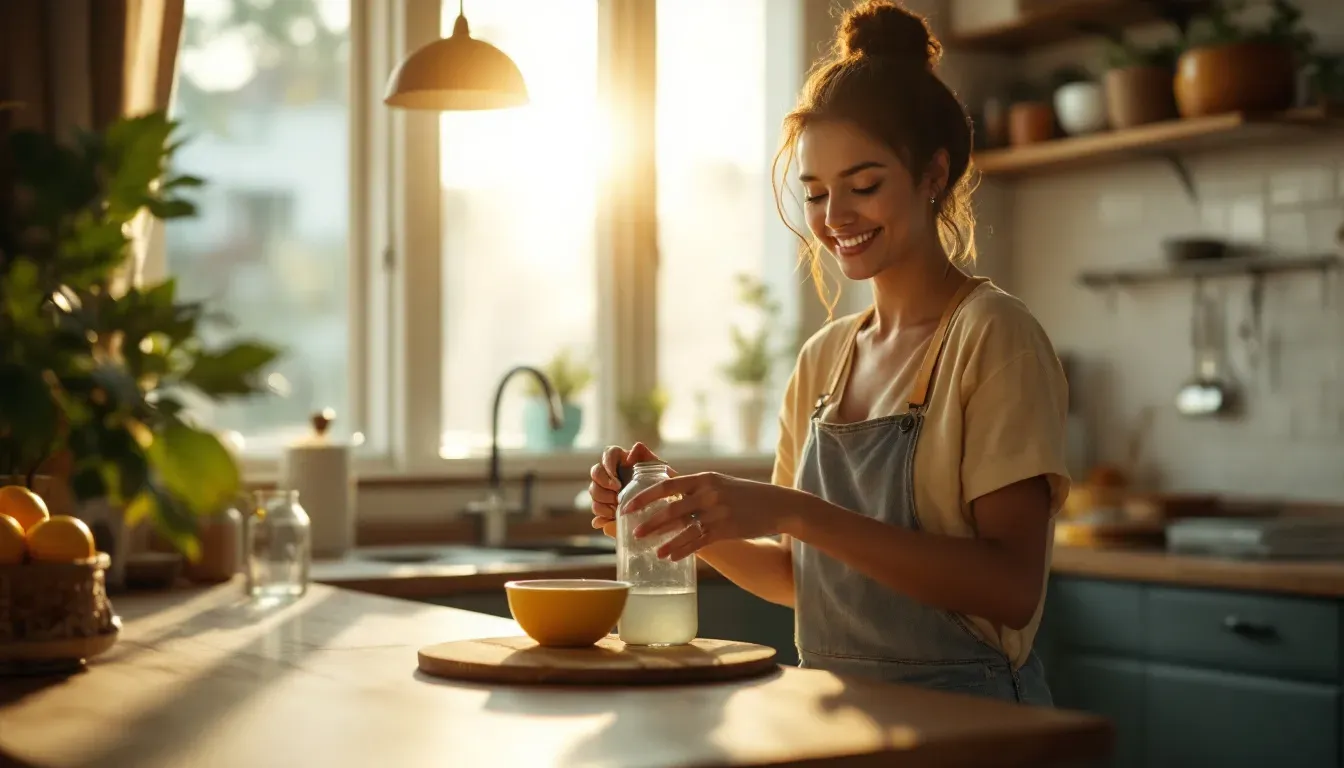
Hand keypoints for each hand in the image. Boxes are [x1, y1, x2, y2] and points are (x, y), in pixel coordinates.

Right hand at [587, 442, 672, 538]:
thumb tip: (635, 447)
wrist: (667, 506)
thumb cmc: (663, 483)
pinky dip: (600, 516)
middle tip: (616, 497)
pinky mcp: (607, 505)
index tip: (616, 482)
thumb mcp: (659, 468)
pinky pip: (597, 509)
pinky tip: (609, 520)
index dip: (607, 465)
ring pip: (594, 490)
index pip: (608, 454)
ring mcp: (607, 489)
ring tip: (615, 510)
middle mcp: (612, 472)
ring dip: (601, 501)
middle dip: (602, 485)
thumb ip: (647, 455)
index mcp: (622, 459)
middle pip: (596, 472)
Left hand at [624, 472, 793, 560]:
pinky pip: (699, 542)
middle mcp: (709, 493)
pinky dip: (683, 550)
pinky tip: (671, 557)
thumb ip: (693, 484)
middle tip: (633, 533)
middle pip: (671, 509)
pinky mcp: (727, 529)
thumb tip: (666, 479)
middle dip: (650, 522)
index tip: (628, 506)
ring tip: (652, 551)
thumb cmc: (745, 494)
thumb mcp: (719, 482)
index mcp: (704, 477)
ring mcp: (718, 512)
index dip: (645, 497)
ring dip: (665, 541)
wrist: (778, 505)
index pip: (667, 486)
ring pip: (684, 529)